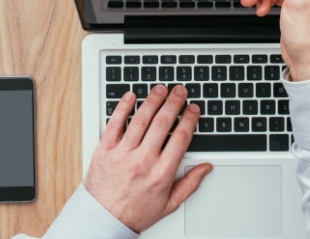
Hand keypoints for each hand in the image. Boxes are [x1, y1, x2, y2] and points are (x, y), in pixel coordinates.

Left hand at [84, 85, 212, 232]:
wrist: (103, 220)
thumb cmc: (134, 212)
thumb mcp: (169, 203)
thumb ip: (190, 184)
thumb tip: (206, 168)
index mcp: (161, 173)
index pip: (181, 137)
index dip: (190, 119)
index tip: (193, 109)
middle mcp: (142, 161)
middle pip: (162, 123)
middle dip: (174, 102)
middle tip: (180, 91)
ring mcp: (122, 154)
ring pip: (140, 119)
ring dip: (152, 100)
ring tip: (160, 89)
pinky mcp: (104, 151)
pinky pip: (114, 124)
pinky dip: (123, 107)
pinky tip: (130, 96)